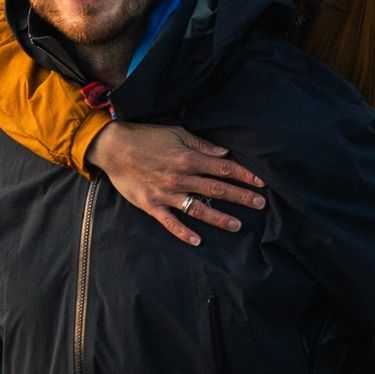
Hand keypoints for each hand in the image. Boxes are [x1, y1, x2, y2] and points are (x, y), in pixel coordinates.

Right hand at [91, 121, 265, 246]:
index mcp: (188, 158)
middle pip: (217, 189)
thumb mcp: (176, 132)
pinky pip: (170, 222)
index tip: (261, 183)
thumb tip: (223, 153)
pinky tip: (198, 241)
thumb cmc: (146, 136)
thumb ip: (201, 145)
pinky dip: (184, 232)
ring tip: (237, 225)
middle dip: (241, 197)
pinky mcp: (152, 205)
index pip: (223, 168)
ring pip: (198, 208)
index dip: (244, 175)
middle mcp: (181, 177)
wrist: (113, 147)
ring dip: (219, 218)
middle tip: (260, 205)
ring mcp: (166, 194)